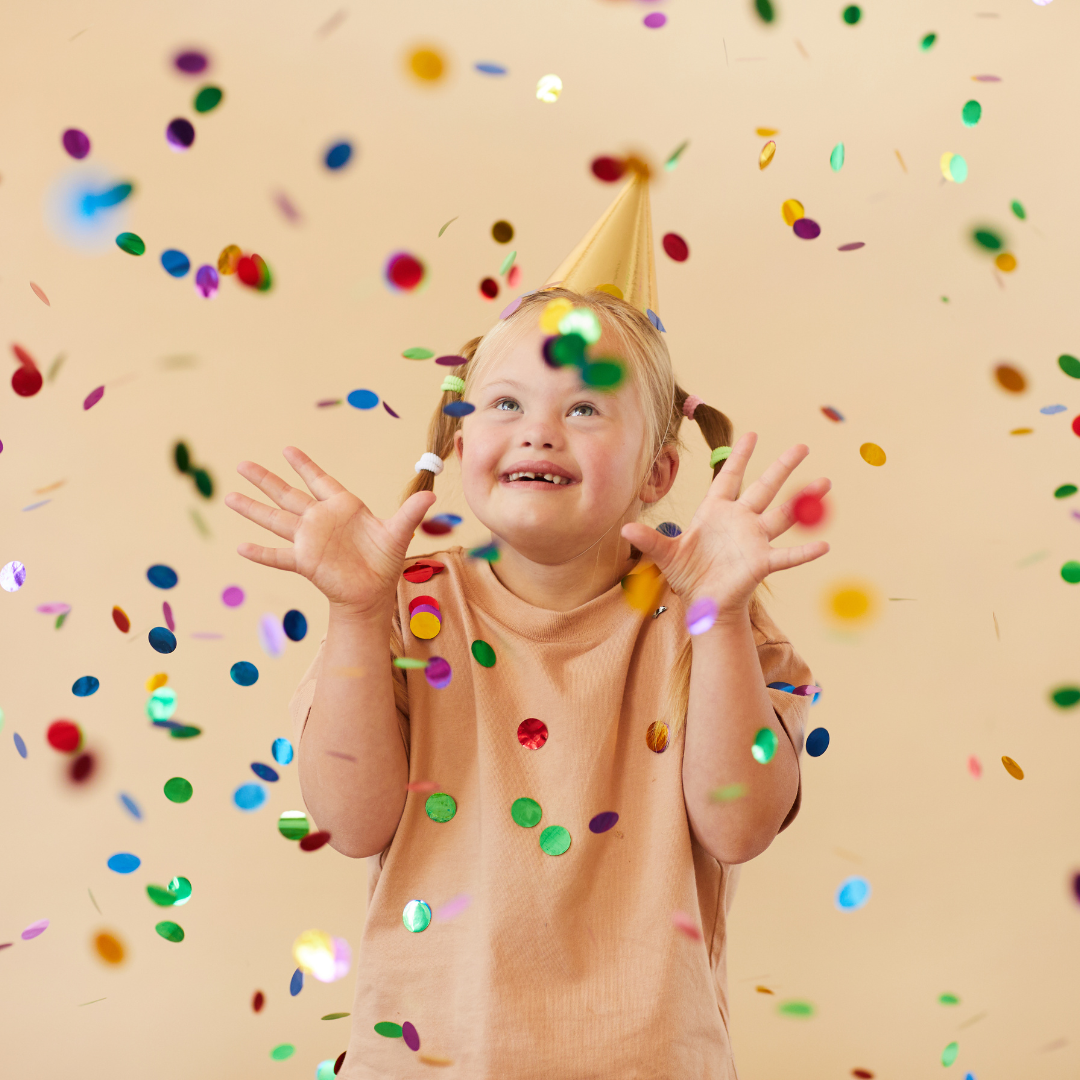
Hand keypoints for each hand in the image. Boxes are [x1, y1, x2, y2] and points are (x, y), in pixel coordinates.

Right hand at [225, 447, 435, 616]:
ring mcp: (309, 541)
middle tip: (242, 463)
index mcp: (342, 507)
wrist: (373, 594)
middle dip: (266, 480)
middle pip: (287, 495)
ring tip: (229, 497)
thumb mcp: (399, 533)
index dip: (304, 465)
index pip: (319, 480)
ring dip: (253, 510)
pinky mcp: (305, 562)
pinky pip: (279, 556)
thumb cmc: (385, 562)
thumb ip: (410, 513)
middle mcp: (320, 520)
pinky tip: (240, 547)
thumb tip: (432, 496)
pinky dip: (261, 553)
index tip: (286, 449)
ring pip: (276, 520)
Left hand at [620, 433, 829, 620]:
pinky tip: (825, 545)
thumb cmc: (687, 574)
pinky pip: (786, 556)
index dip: (739, 456)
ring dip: (804, 501)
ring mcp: (753, 540)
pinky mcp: (761, 562)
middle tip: (803, 446)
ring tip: (825, 482)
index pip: (730, 477)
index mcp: (716, 512)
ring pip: (783, 514)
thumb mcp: (665, 554)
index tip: (752, 434)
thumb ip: (648, 539)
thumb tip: (623, 528)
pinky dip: (805, 552)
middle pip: (764, 488)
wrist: (702, 603)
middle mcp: (740, 521)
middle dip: (782, 467)